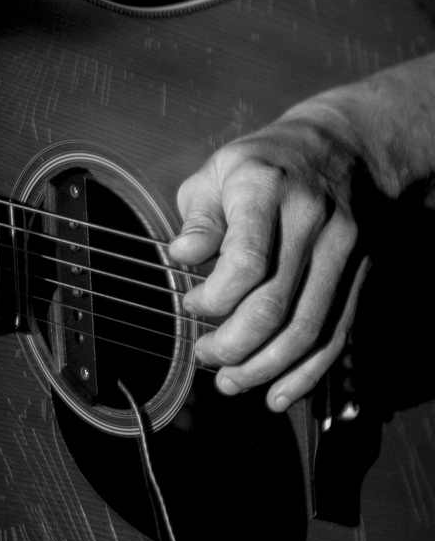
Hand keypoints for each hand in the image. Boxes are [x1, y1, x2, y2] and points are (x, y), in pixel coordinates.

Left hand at [169, 105, 366, 412]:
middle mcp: (312, 224)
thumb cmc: (266, 165)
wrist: (348, 146)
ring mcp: (343, 252)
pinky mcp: (359, 276)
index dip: (212, 299)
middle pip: (274, 307)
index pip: (245, 263)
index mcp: (267, 193)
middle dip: (232, 345)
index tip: (190, 305)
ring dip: (264, 369)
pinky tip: (277, 394)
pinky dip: (306, 373)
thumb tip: (181, 255)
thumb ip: (198, 218)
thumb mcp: (217, 172)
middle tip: (204, 355)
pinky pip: (336, 335)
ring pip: (306, 330)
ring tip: (230, 383)